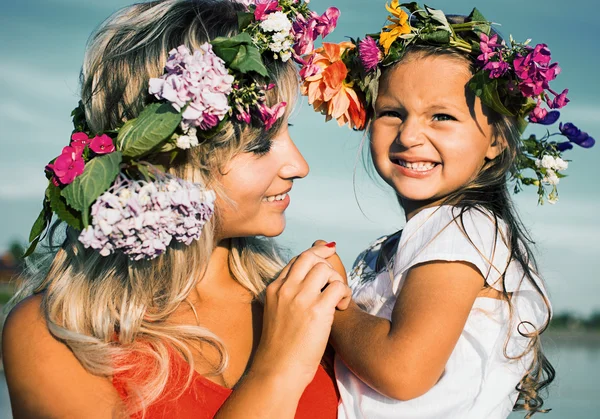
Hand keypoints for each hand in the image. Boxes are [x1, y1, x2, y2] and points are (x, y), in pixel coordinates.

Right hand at [251, 243, 350, 390]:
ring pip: (325, 269)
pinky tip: (342, 307)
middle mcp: (286, 288)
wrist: (277, 370)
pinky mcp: (317, 310)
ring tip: (338, 298)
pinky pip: (338, 287)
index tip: (327, 254)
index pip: (296, 261)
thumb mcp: (276, 314)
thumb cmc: (279, 349)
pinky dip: (345, 294)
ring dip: (337, 280)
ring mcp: (301, 297)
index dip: (314, 255)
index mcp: (275, 289)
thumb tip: (309, 287)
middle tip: (336, 276)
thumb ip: (288, 297)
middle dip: (327, 261)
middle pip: (310, 257)